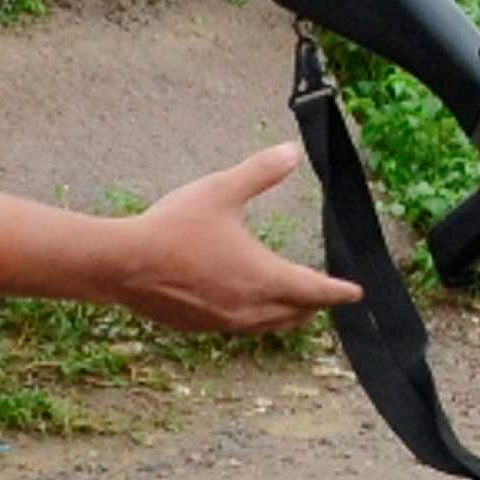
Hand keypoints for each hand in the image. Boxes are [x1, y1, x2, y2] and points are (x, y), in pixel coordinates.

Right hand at [108, 147, 357, 333]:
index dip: (338, 291)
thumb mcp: (221, 190)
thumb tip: (291, 152)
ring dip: (286, 315)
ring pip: (268, 325)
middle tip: (325, 296)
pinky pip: (240, 328)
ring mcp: (224, 322)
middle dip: (313, 304)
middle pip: (295, 313)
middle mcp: (249, 307)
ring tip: (293, 307)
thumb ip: (260, 172)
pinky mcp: (200, 327)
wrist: (123, 264)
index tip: (356, 293)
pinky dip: (255, 320)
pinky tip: (245, 310)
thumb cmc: (173, 226)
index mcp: (262, 276)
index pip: (313, 289)